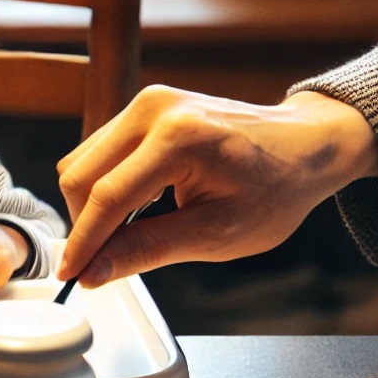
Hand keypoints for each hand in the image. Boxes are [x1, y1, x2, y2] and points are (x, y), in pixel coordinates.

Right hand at [55, 87, 377, 285]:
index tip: (71, 275)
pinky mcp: (144, 106)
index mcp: (179, 138)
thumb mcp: (216, 234)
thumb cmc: (275, 189)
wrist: (306, 146)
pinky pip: (100, 151)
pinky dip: (105, 185)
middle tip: (103, 262)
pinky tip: (137, 207)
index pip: (108, 197)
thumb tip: (94, 271)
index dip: (83, 243)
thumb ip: (147, 250)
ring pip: (83, 163)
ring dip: (93, 205)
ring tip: (129, 233)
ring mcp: (147, 101)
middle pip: (81, 176)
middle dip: (85, 224)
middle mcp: (155, 109)